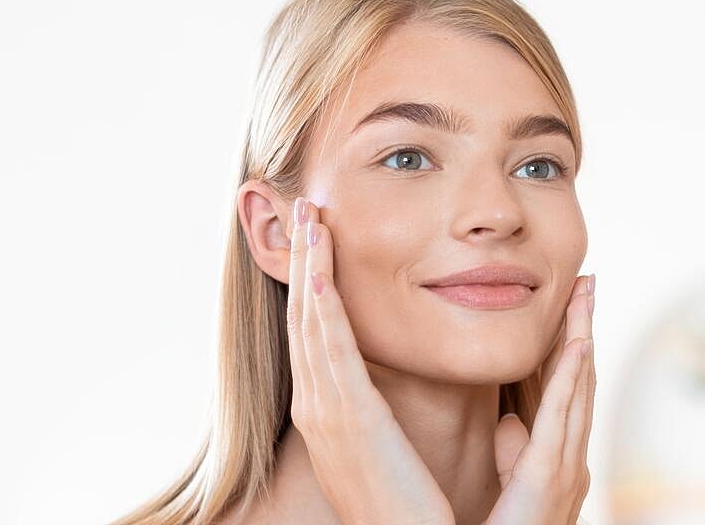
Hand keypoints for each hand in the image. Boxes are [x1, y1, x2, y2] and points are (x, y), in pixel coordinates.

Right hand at [286, 196, 455, 524]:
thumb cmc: (401, 502)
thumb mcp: (380, 445)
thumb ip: (377, 411)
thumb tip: (384, 389)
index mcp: (328, 408)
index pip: (314, 331)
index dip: (312, 281)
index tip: (317, 239)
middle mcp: (317, 403)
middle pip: (303, 316)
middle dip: (302, 260)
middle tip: (302, 208)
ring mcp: (326, 409)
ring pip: (311, 322)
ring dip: (308, 267)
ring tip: (309, 218)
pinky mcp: (348, 416)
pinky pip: (330, 349)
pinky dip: (321, 306)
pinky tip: (319, 271)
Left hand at [483, 274, 596, 524]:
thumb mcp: (513, 484)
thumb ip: (514, 453)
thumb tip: (508, 424)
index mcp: (562, 458)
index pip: (568, 390)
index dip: (571, 346)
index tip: (573, 307)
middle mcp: (573, 457)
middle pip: (580, 379)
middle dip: (584, 328)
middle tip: (588, 283)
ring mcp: (566, 465)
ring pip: (577, 387)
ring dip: (581, 337)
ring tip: (584, 295)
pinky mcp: (548, 474)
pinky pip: (561, 415)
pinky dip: (570, 376)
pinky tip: (577, 343)